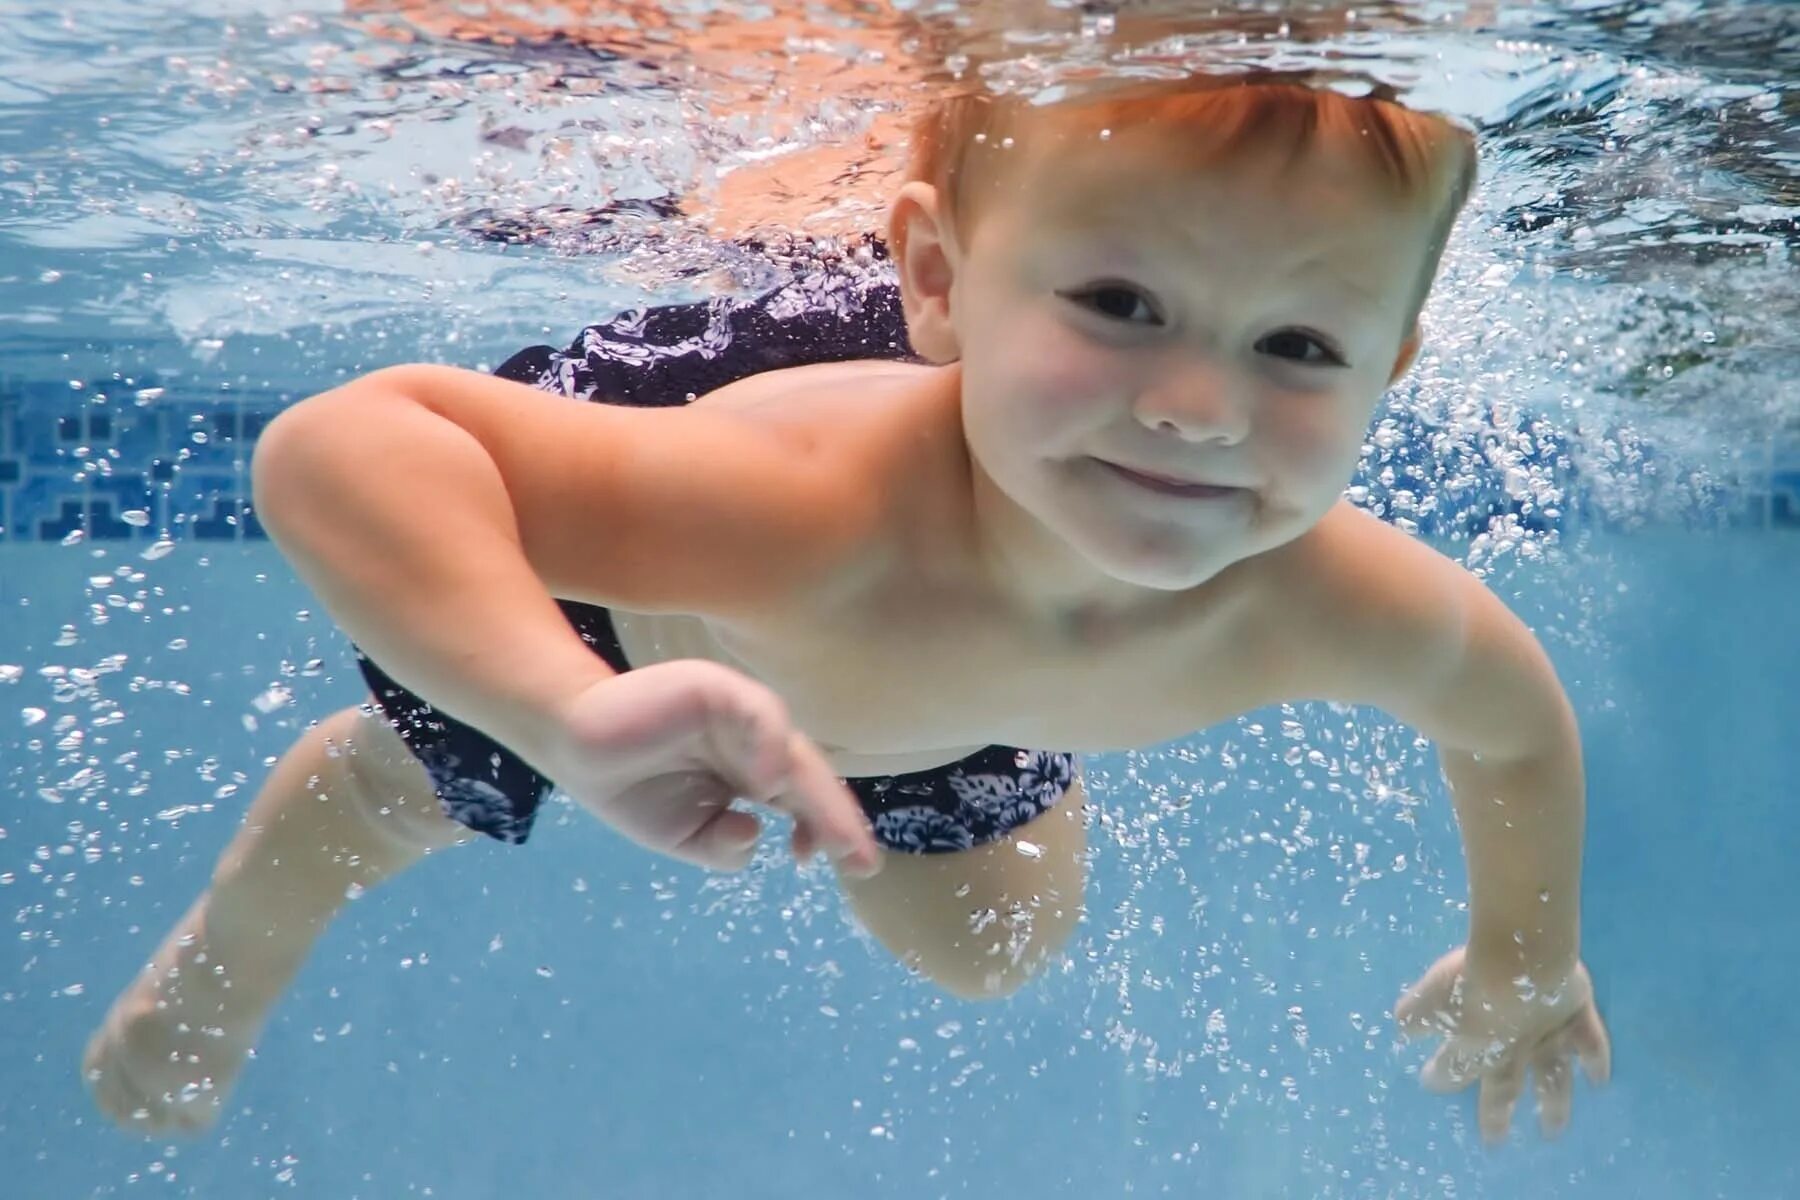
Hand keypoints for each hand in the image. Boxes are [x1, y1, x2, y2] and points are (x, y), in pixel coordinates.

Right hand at [543, 659, 881, 875]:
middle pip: (809, 777)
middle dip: (838, 819)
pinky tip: (768, 785)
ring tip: (832, 839)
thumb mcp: (683, 834)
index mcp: (752, 771)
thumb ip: (722, 845)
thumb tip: (753, 837)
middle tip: (864, 860)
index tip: (852, 867)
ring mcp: (738, 712)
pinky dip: (767, 745)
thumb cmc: (629, 785)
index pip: (805, 800)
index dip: (829, 829)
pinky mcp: (717, 687)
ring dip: (815, 794)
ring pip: (791, 750)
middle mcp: (754, 741)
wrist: (572, 741)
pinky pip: (757, 714)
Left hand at [1395, 945, 1610, 1144]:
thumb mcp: (1428, 997)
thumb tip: (1404, 1028)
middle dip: (1496, 1115)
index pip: (1453, 1070)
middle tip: (1495, 1140)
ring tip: (1552, 1129)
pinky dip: (1596, 1063)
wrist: (1521, 959)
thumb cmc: (1468, 978)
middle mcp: (1512, 1053)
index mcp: (1474, 1047)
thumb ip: (1414, 1015)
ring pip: (1552, 1081)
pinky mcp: (1576, 1019)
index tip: (1430, 1081)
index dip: (1440, 1075)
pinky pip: (1590, 1047)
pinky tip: (1599, 1080)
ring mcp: (1548, 1040)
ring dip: (1553, 1106)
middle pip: (1502, 1090)